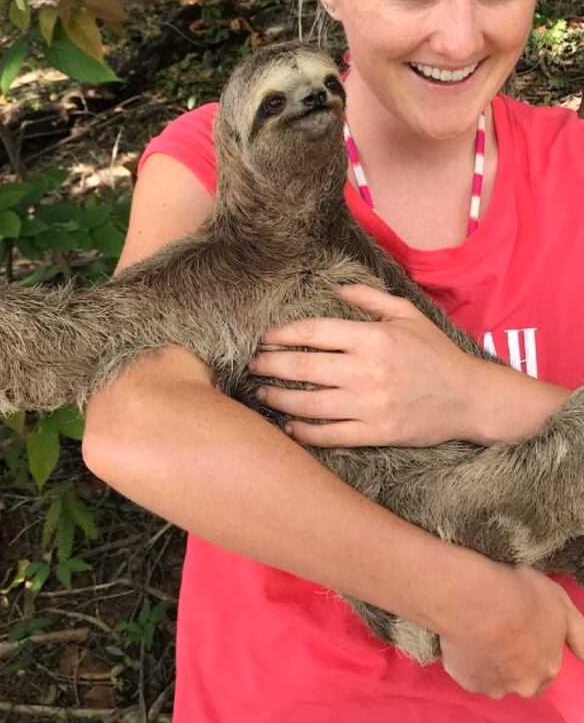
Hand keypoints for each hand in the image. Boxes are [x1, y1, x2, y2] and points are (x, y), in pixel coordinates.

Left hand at [249, 281, 484, 447]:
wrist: (471, 399)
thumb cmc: (437, 354)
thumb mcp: (408, 315)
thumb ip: (369, 298)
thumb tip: (334, 288)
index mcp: (374, 338)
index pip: (314, 333)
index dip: (282, 334)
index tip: (264, 337)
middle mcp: (369, 371)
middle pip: (304, 368)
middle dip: (270, 365)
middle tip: (251, 364)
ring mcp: (371, 405)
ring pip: (310, 404)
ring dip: (279, 398)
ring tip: (262, 392)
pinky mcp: (378, 434)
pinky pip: (330, 435)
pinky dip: (304, 433)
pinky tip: (289, 427)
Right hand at [438, 564, 583, 698]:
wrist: (474, 598)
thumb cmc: (521, 597)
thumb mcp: (562, 606)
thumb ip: (579, 635)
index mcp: (547, 670)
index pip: (544, 670)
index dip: (534, 650)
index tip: (521, 629)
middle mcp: (522, 687)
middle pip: (518, 679)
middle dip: (512, 662)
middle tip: (500, 630)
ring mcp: (490, 686)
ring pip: (491, 677)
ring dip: (488, 662)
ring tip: (479, 630)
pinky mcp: (463, 680)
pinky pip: (465, 671)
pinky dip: (464, 658)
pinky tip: (463, 635)